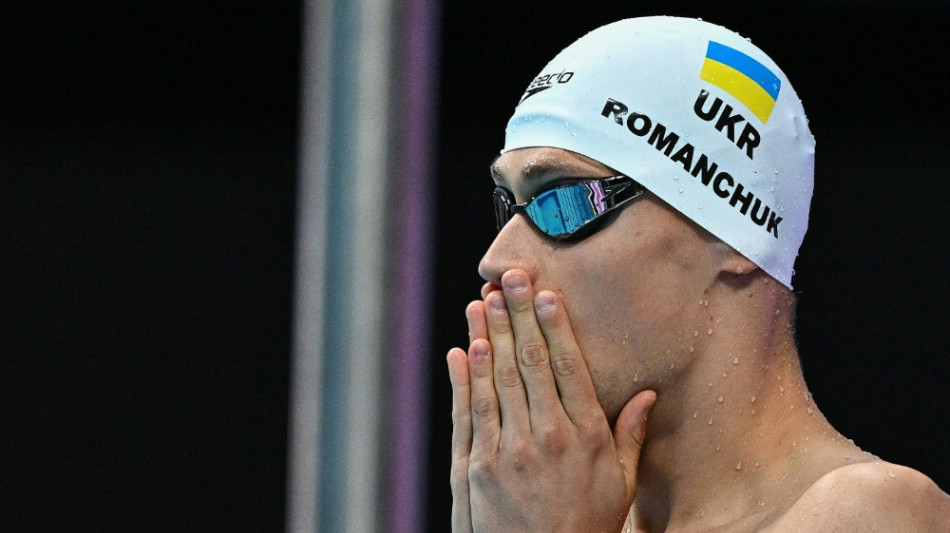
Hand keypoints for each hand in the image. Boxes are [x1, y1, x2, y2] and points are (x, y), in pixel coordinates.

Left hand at [447, 269, 656, 531]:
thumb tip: (649, 396)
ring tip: (481, 301)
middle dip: (518, 315)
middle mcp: (547, 436)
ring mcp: (507, 449)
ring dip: (488, 335)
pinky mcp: (477, 466)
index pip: (568, 366)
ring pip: (496, 379)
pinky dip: (464, 377)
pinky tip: (463, 349)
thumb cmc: (585, 526)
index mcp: (586, 435)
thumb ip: (630, 436)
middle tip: (509, 278)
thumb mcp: (620, 485)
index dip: (555, 325)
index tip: (546, 292)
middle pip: (530, 362)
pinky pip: (470, 412)